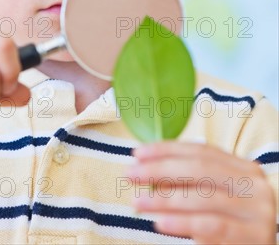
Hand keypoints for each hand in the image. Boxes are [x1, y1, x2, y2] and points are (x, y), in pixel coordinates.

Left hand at [127, 141, 275, 243]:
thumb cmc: (233, 224)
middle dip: (160, 169)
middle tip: (131, 173)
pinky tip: (159, 222)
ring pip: (203, 197)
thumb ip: (194, 180)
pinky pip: (211, 227)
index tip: (137, 152)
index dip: (167, 149)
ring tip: (138, 200)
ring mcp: (256, 212)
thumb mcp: (217, 195)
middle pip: (200, 169)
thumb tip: (148, 166)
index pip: (201, 151)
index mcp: (244, 169)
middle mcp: (254, 186)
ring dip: (164, 198)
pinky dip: (182, 223)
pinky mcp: (253, 238)